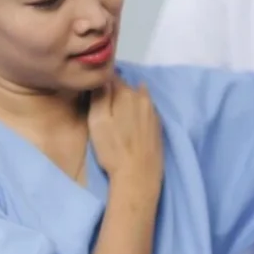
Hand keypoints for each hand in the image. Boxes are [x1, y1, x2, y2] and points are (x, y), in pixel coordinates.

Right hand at [88, 77, 163, 196]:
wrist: (138, 176)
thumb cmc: (113, 149)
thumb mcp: (98, 121)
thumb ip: (100, 96)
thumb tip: (102, 76)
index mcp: (127, 94)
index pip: (112, 77)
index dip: (102, 82)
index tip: (94, 91)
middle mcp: (144, 98)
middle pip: (126, 87)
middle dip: (115, 92)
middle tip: (104, 106)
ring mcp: (154, 112)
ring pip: (138, 98)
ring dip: (128, 102)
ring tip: (117, 115)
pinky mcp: (159, 126)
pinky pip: (146, 111)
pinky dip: (138, 112)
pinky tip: (131, 124)